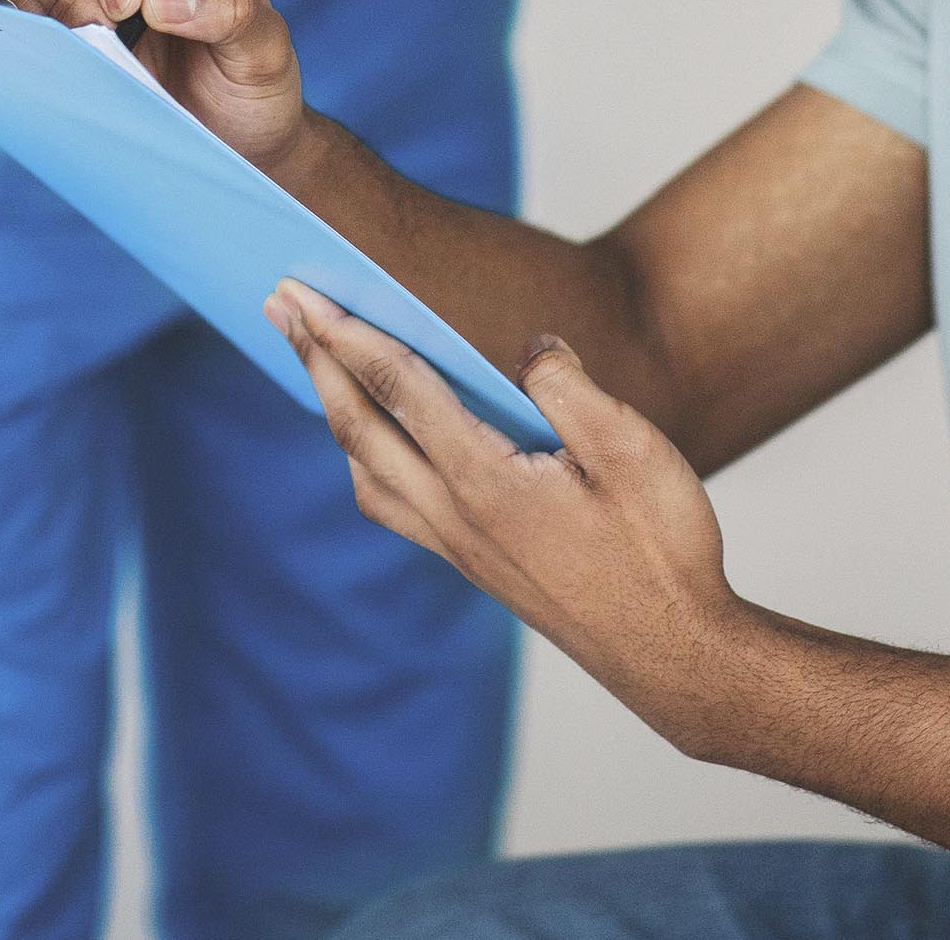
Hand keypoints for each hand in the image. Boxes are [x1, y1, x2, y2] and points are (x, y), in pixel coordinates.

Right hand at [8, 0, 310, 172]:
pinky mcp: (65, 39)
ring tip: (99, 59)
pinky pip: (25, 26)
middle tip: (102, 34)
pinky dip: (39, 45)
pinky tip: (78, 70)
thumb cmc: (254, 85)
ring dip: (52, 16)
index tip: (126, 5)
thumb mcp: (264, 47)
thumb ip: (230, 10)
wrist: (238, 144)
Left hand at [263, 278, 744, 739]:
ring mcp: (458, 548)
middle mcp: (453, 517)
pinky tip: (377, 448)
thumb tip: (529, 348)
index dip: (347, 333)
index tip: (303, 293)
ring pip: (364, 472)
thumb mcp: (631, 450)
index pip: (397, 388)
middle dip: (315, 359)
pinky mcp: (474, 567)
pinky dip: (364, 461)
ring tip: (317, 366)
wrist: (673, 656)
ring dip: (332, 412)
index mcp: (484, 481)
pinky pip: (392, 506)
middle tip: (277, 305)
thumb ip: (568, 387)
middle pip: (359, 426)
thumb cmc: (660, 553)